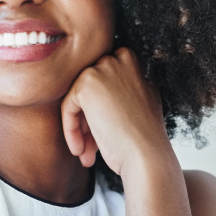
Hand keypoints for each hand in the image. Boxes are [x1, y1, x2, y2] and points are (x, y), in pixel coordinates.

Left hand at [60, 47, 169, 175]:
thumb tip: (99, 90)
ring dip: (80, 129)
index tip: (102, 131)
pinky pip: (68, 108)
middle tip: (91, 146)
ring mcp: (101, 69)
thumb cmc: (144, 137)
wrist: (147, 156)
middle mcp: (116, 59)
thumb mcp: (140, 100)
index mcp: (130, 60)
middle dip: (88, 120)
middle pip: (88, 90)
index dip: (100, 110)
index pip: (101, 82)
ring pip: (77, 100)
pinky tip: (81, 150)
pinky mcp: (86, 85)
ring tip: (86, 153)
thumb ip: (122, 87)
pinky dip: (71, 130)